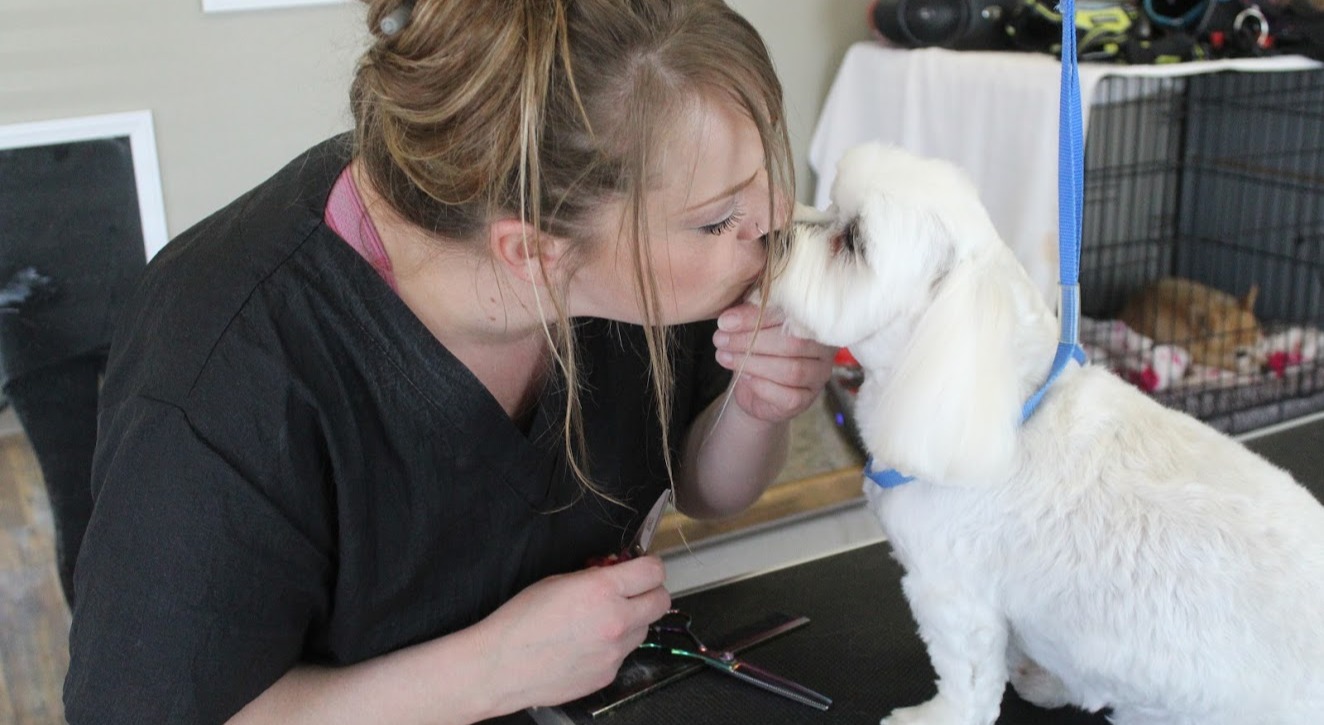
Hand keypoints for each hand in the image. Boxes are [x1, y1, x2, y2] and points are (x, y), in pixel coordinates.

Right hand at [471, 556, 670, 710]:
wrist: (502, 665)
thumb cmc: (521, 620)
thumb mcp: (559, 581)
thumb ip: (595, 577)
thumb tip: (616, 573)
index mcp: (603, 590)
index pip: (654, 572)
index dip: (650, 566)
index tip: (644, 567)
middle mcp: (616, 621)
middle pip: (662, 601)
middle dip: (651, 592)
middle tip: (634, 591)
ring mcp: (615, 652)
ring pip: (644, 629)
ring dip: (632, 620)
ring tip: (602, 620)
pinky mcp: (608, 674)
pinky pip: (624, 654)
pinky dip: (614, 646)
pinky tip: (588, 644)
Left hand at [713, 302, 834, 422]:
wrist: (754, 389)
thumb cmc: (757, 349)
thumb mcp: (752, 327)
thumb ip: (749, 316)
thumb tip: (730, 318)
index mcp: (815, 322)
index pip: (790, 316)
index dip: (756, 317)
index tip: (725, 321)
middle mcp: (824, 349)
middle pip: (793, 343)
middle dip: (752, 341)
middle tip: (720, 339)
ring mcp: (818, 377)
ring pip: (791, 370)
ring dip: (753, 363)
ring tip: (724, 357)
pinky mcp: (806, 400)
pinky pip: (788, 395)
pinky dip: (761, 386)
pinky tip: (743, 377)